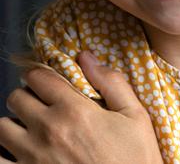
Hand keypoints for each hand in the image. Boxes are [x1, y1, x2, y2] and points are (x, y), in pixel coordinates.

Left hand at [0, 51, 161, 163]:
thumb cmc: (135, 158)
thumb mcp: (136, 116)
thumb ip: (112, 82)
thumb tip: (87, 57)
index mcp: (74, 110)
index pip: (39, 77)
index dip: (41, 75)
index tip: (48, 81)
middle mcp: (48, 130)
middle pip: (16, 98)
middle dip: (28, 97)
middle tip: (42, 106)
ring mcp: (32, 156)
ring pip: (1, 127)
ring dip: (14, 125)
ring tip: (31, 130)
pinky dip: (2, 153)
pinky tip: (17, 151)